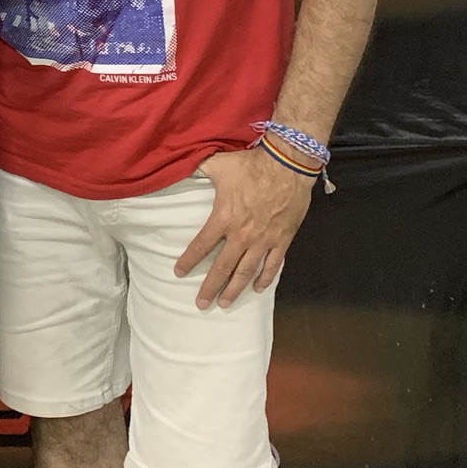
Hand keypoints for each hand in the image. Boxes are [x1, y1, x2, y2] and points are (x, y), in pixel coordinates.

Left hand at [175, 147, 315, 309]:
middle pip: (223, 267)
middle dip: (210, 287)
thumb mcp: (219, 164)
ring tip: (224, 303)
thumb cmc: (252, 165)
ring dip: (235, 289)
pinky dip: (265, 279)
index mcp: (223, 218)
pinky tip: (257, 289)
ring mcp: (263, 240)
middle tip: (201, 304)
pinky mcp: (282, 240)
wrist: (288, 165)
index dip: (188, 261)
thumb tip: (182, 163)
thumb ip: (199, 168)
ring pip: (246, 272)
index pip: (201, 245)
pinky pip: (272, 265)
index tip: (178, 273)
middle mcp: (242, 235)